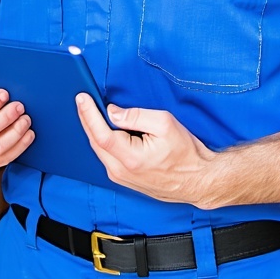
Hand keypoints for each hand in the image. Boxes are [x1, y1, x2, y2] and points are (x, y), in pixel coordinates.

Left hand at [75, 95, 217, 205]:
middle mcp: (121, 171)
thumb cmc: (186, 153)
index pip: (101, 134)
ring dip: (93, 129)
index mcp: (131, 158)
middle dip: (86, 118)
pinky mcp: (124, 179)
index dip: (88, 114)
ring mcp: (121, 178)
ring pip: (99, 150)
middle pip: (95, 142)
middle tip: (82, 99)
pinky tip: (103, 128)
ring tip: (89, 110)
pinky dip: (102, 140)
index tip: (81, 97)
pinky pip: (107, 156)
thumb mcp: (165, 124)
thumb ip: (136, 116)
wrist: (197, 181)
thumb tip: (112, 112)